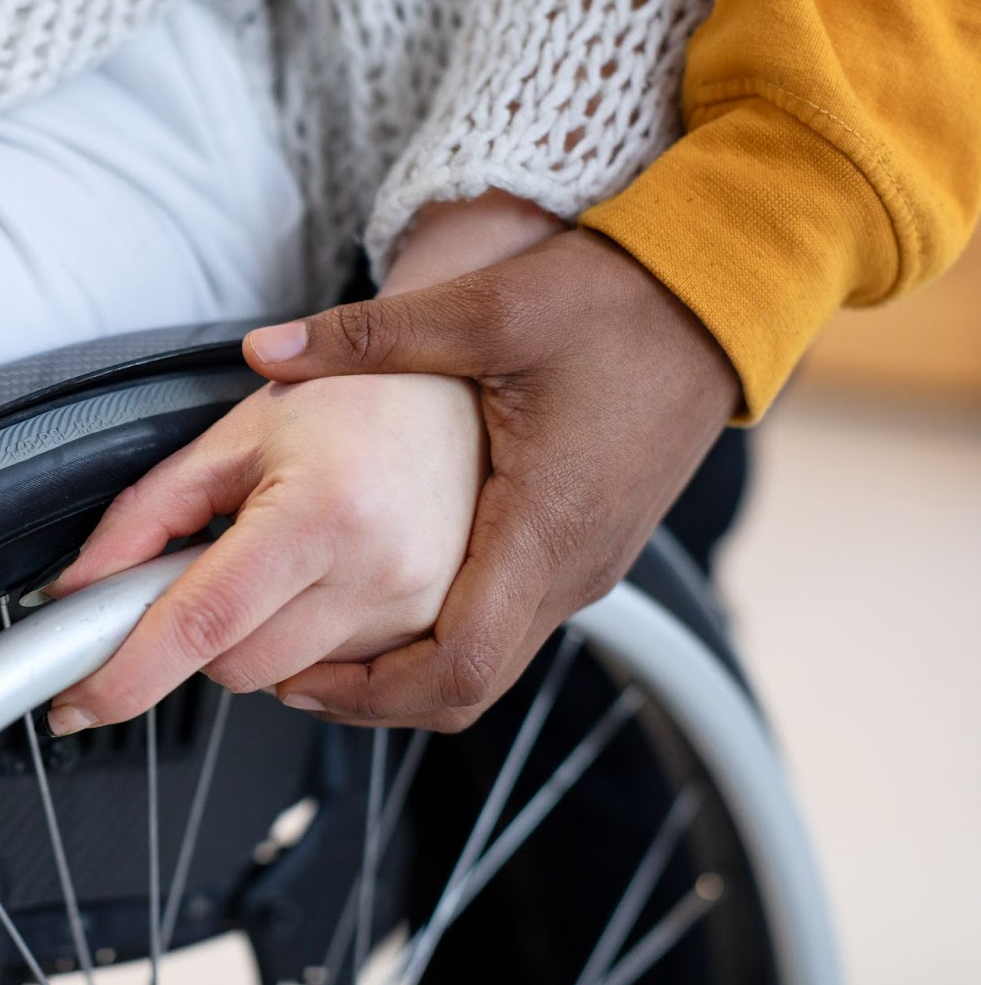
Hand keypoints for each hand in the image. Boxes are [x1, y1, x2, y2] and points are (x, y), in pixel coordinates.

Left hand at [41, 373, 484, 735]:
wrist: (459, 399)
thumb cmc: (356, 403)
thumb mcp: (235, 438)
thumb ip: (144, 516)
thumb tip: (77, 589)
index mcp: (323, 511)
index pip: (203, 622)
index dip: (126, 674)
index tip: (77, 702)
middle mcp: (381, 572)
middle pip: (236, 669)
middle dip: (205, 631)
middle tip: (224, 562)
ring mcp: (420, 614)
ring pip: (286, 682)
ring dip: (264, 638)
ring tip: (295, 558)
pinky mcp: (441, 639)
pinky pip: (342, 692)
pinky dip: (312, 658)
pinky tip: (325, 595)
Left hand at [245, 228, 740, 729]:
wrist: (721, 289)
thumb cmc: (621, 301)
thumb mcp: (488, 306)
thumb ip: (371, 334)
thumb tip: (264, 349)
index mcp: (544, 524)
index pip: (457, 665)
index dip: (369, 692)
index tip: (296, 678)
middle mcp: (573, 565)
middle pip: (467, 687)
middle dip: (373, 694)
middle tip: (288, 671)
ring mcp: (588, 564)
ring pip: (489, 659)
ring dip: (406, 667)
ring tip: (324, 639)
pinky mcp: (588, 546)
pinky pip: (510, 621)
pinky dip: (443, 631)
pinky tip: (390, 596)